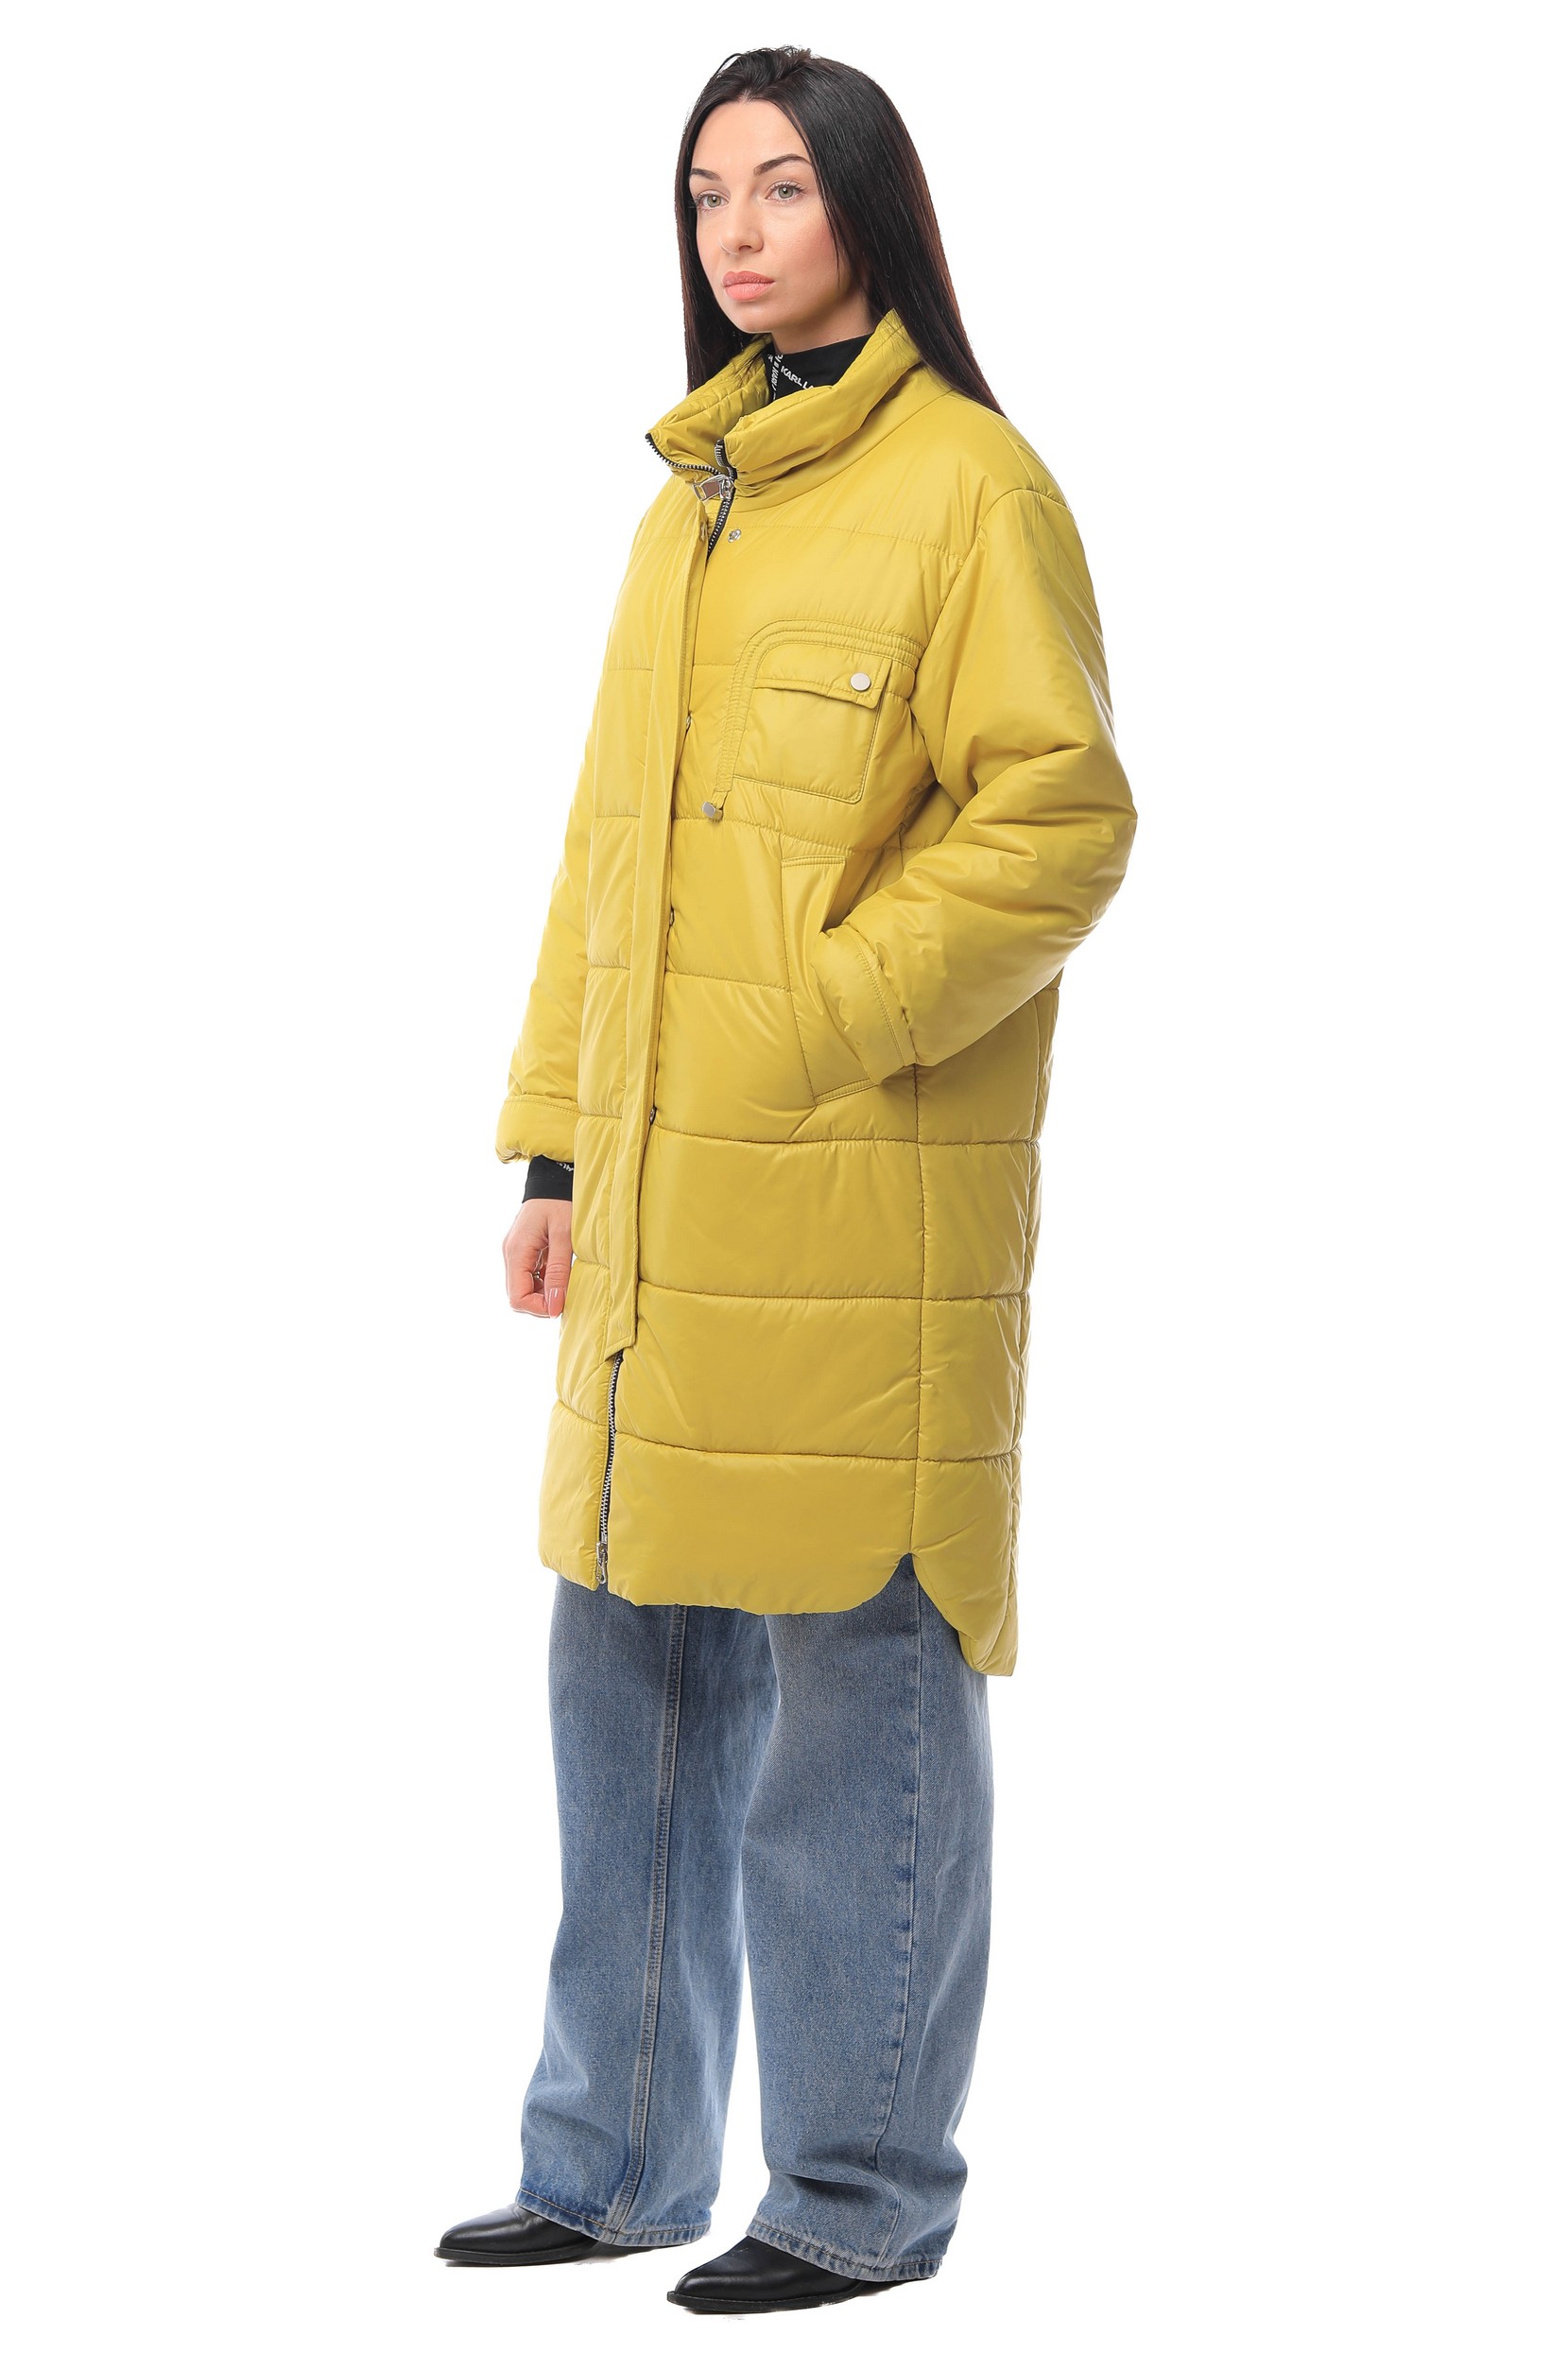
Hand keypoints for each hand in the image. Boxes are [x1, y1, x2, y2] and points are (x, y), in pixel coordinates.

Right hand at [503, 1197, 573, 1317]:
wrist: (556, 1177)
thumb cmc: (561, 1201)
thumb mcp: (565, 1236)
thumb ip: (559, 1272)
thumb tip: (555, 1307)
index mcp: (517, 1251)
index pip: (517, 1298)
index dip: (539, 1308)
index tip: (562, 1304)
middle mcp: (511, 1254)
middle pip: (518, 1295)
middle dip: (542, 1301)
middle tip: (567, 1292)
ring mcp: (515, 1252)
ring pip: (524, 1287)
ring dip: (545, 1291)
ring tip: (566, 1279)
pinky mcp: (524, 1250)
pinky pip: (530, 1276)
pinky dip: (545, 1281)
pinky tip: (561, 1270)